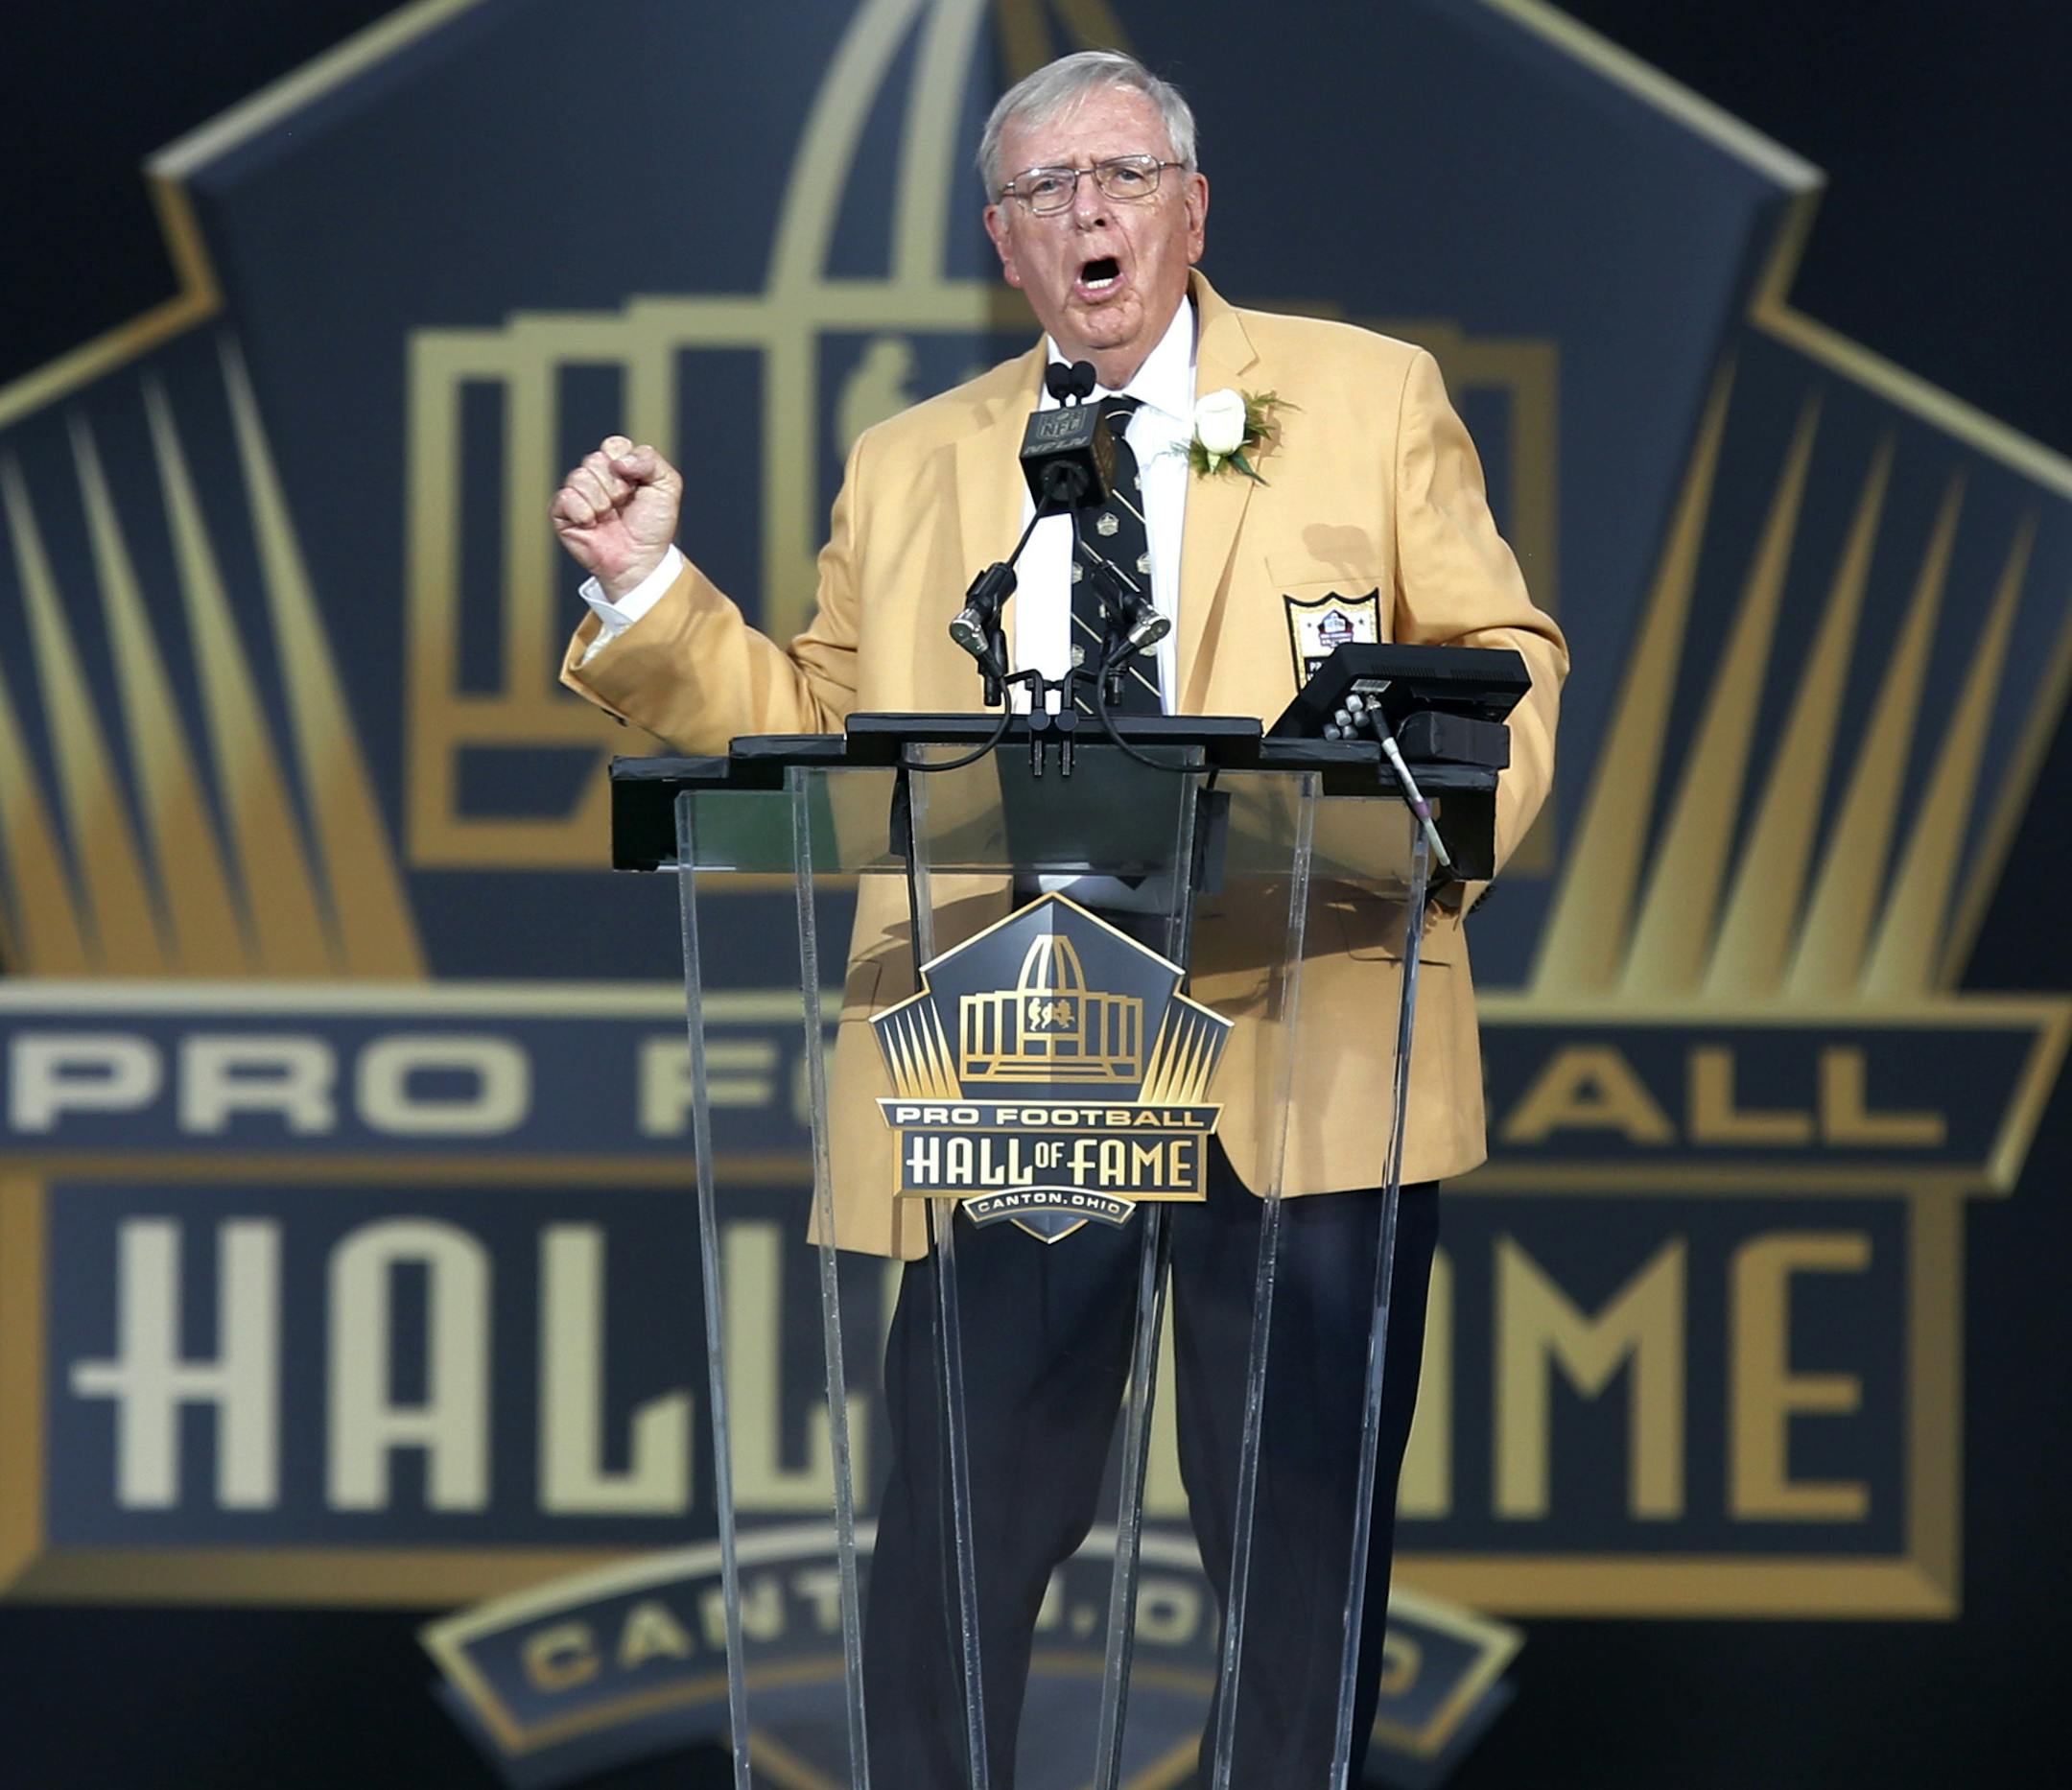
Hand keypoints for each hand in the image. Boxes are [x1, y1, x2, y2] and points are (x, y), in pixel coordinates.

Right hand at [550, 436, 682, 600]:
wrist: (641, 560)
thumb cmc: (653, 527)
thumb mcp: (667, 486)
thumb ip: (650, 459)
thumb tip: (619, 460)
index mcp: (619, 467)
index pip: (613, 445)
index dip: (625, 463)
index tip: (636, 484)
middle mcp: (597, 477)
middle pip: (595, 459)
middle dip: (615, 486)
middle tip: (624, 504)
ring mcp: (578, 494)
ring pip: (579, 476)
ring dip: (601, 501)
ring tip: (609, 517)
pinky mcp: (562, 512)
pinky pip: (565, 496)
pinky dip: (582, 511)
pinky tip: (592, 523)